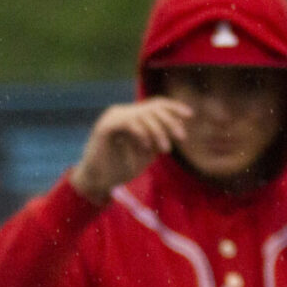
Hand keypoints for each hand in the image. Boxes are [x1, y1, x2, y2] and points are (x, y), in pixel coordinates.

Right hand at [69, 98, 191, 203]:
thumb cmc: (121, 169)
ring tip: (164, 149)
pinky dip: (141, 133)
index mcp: (131, 115)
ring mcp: (112, 117)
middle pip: (152, 107)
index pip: (156, 104)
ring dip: (158, 131)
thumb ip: (159, 138)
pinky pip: (129, 123)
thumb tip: (179, 127)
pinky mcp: (105, 127)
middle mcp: (122, 112)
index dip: (174, 107)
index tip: (190, 115)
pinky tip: (146, 146)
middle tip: (181, 137)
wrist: (97, 182)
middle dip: (170, 121)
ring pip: (142, 115)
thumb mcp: (147, 152)